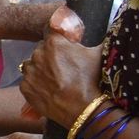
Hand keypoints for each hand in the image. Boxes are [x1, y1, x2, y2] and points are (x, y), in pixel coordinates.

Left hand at [21, 8, 101, 129]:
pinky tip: (47, 88)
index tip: (63, 41)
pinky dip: (35, 83)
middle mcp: (37, 54)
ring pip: (32, 64)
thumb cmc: (91, 79)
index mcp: (54, 42)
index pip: (51, 29)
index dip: (57, 35)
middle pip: (42, 48)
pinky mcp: (24, 87)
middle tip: (63, 65)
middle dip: (50, 53)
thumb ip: (100, 39)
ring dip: (40, 68)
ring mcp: (29, 71)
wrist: (81, 108)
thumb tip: (113, 29)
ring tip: (54, 78)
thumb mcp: (98, 54)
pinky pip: (28, 80)